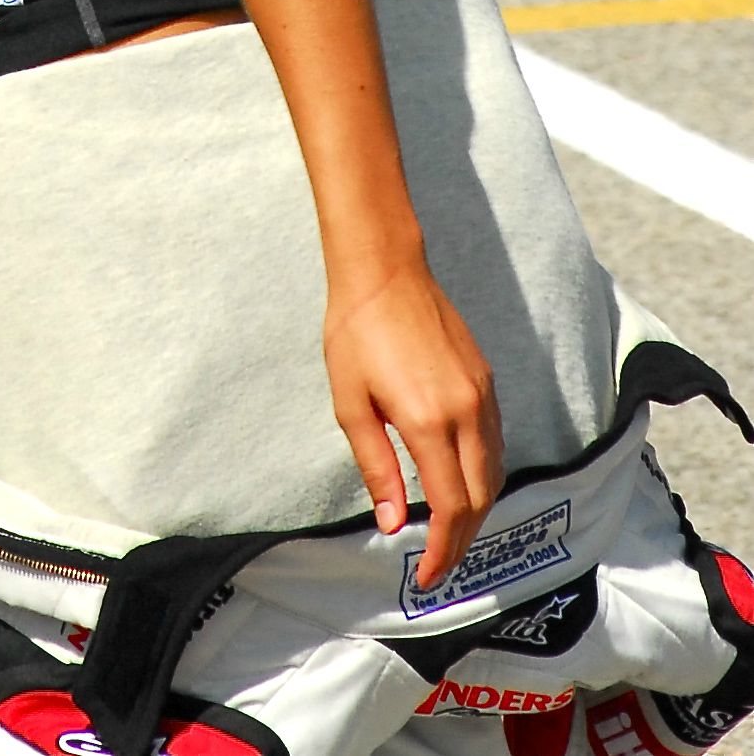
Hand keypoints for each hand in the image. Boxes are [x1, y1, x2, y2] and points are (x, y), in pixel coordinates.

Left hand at [324, 257, 503, 590]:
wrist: (385, 271)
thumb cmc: (356, 333)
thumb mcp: (351, 404)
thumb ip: (376, 467)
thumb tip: (392, 522)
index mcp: (429, 422)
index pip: (450, 507)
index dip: (443, 550)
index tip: (428, 576)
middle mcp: (466, 412)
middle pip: (480, 498)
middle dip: (462, 540)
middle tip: (438, 563)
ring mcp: (482, 395)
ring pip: (494, 471)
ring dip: (476, 509)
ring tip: (448, 531)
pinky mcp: (486, 379)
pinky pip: (495, 442)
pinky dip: (483, 474)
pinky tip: (459, 481)